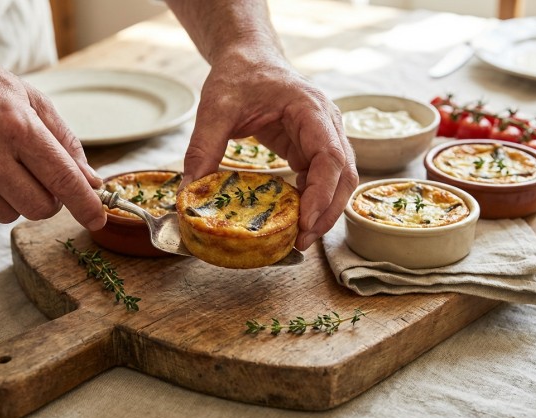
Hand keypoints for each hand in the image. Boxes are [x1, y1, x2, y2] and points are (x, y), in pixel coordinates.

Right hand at [0, 48, 106, 230]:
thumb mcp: (31, 100)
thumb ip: (65, 142)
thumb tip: (91, 181)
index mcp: (18, 128)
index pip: (63, 180)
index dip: (85, 205)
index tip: (98, 220)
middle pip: (40, 208)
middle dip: (49, 200)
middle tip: (40, 178)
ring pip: (11, 215)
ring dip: (16, 198)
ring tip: (1, 166)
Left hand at [182, 49, 357, 249]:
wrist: (249, 57)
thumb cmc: (239, 74)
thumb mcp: (216, 107)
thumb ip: (203, 148)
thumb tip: (191, 193)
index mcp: (311, 108)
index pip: (330, 155)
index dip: (322, 193)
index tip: (305, 222)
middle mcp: (326, 123)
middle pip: (344, 174)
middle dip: (327, 212)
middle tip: (301, 242)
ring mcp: (323, 136)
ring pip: (339, 180)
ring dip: (323, 211)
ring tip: (297, 238)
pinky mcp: (311, 147)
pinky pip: (321, 179)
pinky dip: (312, 201)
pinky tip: (293, 218)